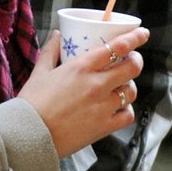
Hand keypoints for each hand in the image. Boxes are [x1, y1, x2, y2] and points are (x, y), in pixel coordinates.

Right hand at [19, 26, 149, 157]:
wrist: (28, 136)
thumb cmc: (31, 104)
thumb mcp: (39, 72)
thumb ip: (50, 51)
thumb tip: (57, 35)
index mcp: (81, 67)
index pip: (117, 47)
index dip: (135, 38)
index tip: (143, 34)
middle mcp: (96, 84)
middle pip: (132, 67)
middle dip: (136, 60)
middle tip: (132, 60)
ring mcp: (103, 106)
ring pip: (132, 91)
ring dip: (130, 86)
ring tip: (121, 86)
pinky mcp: (104, 126)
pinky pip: (127, 115)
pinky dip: (126, 110)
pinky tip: (118, 108)